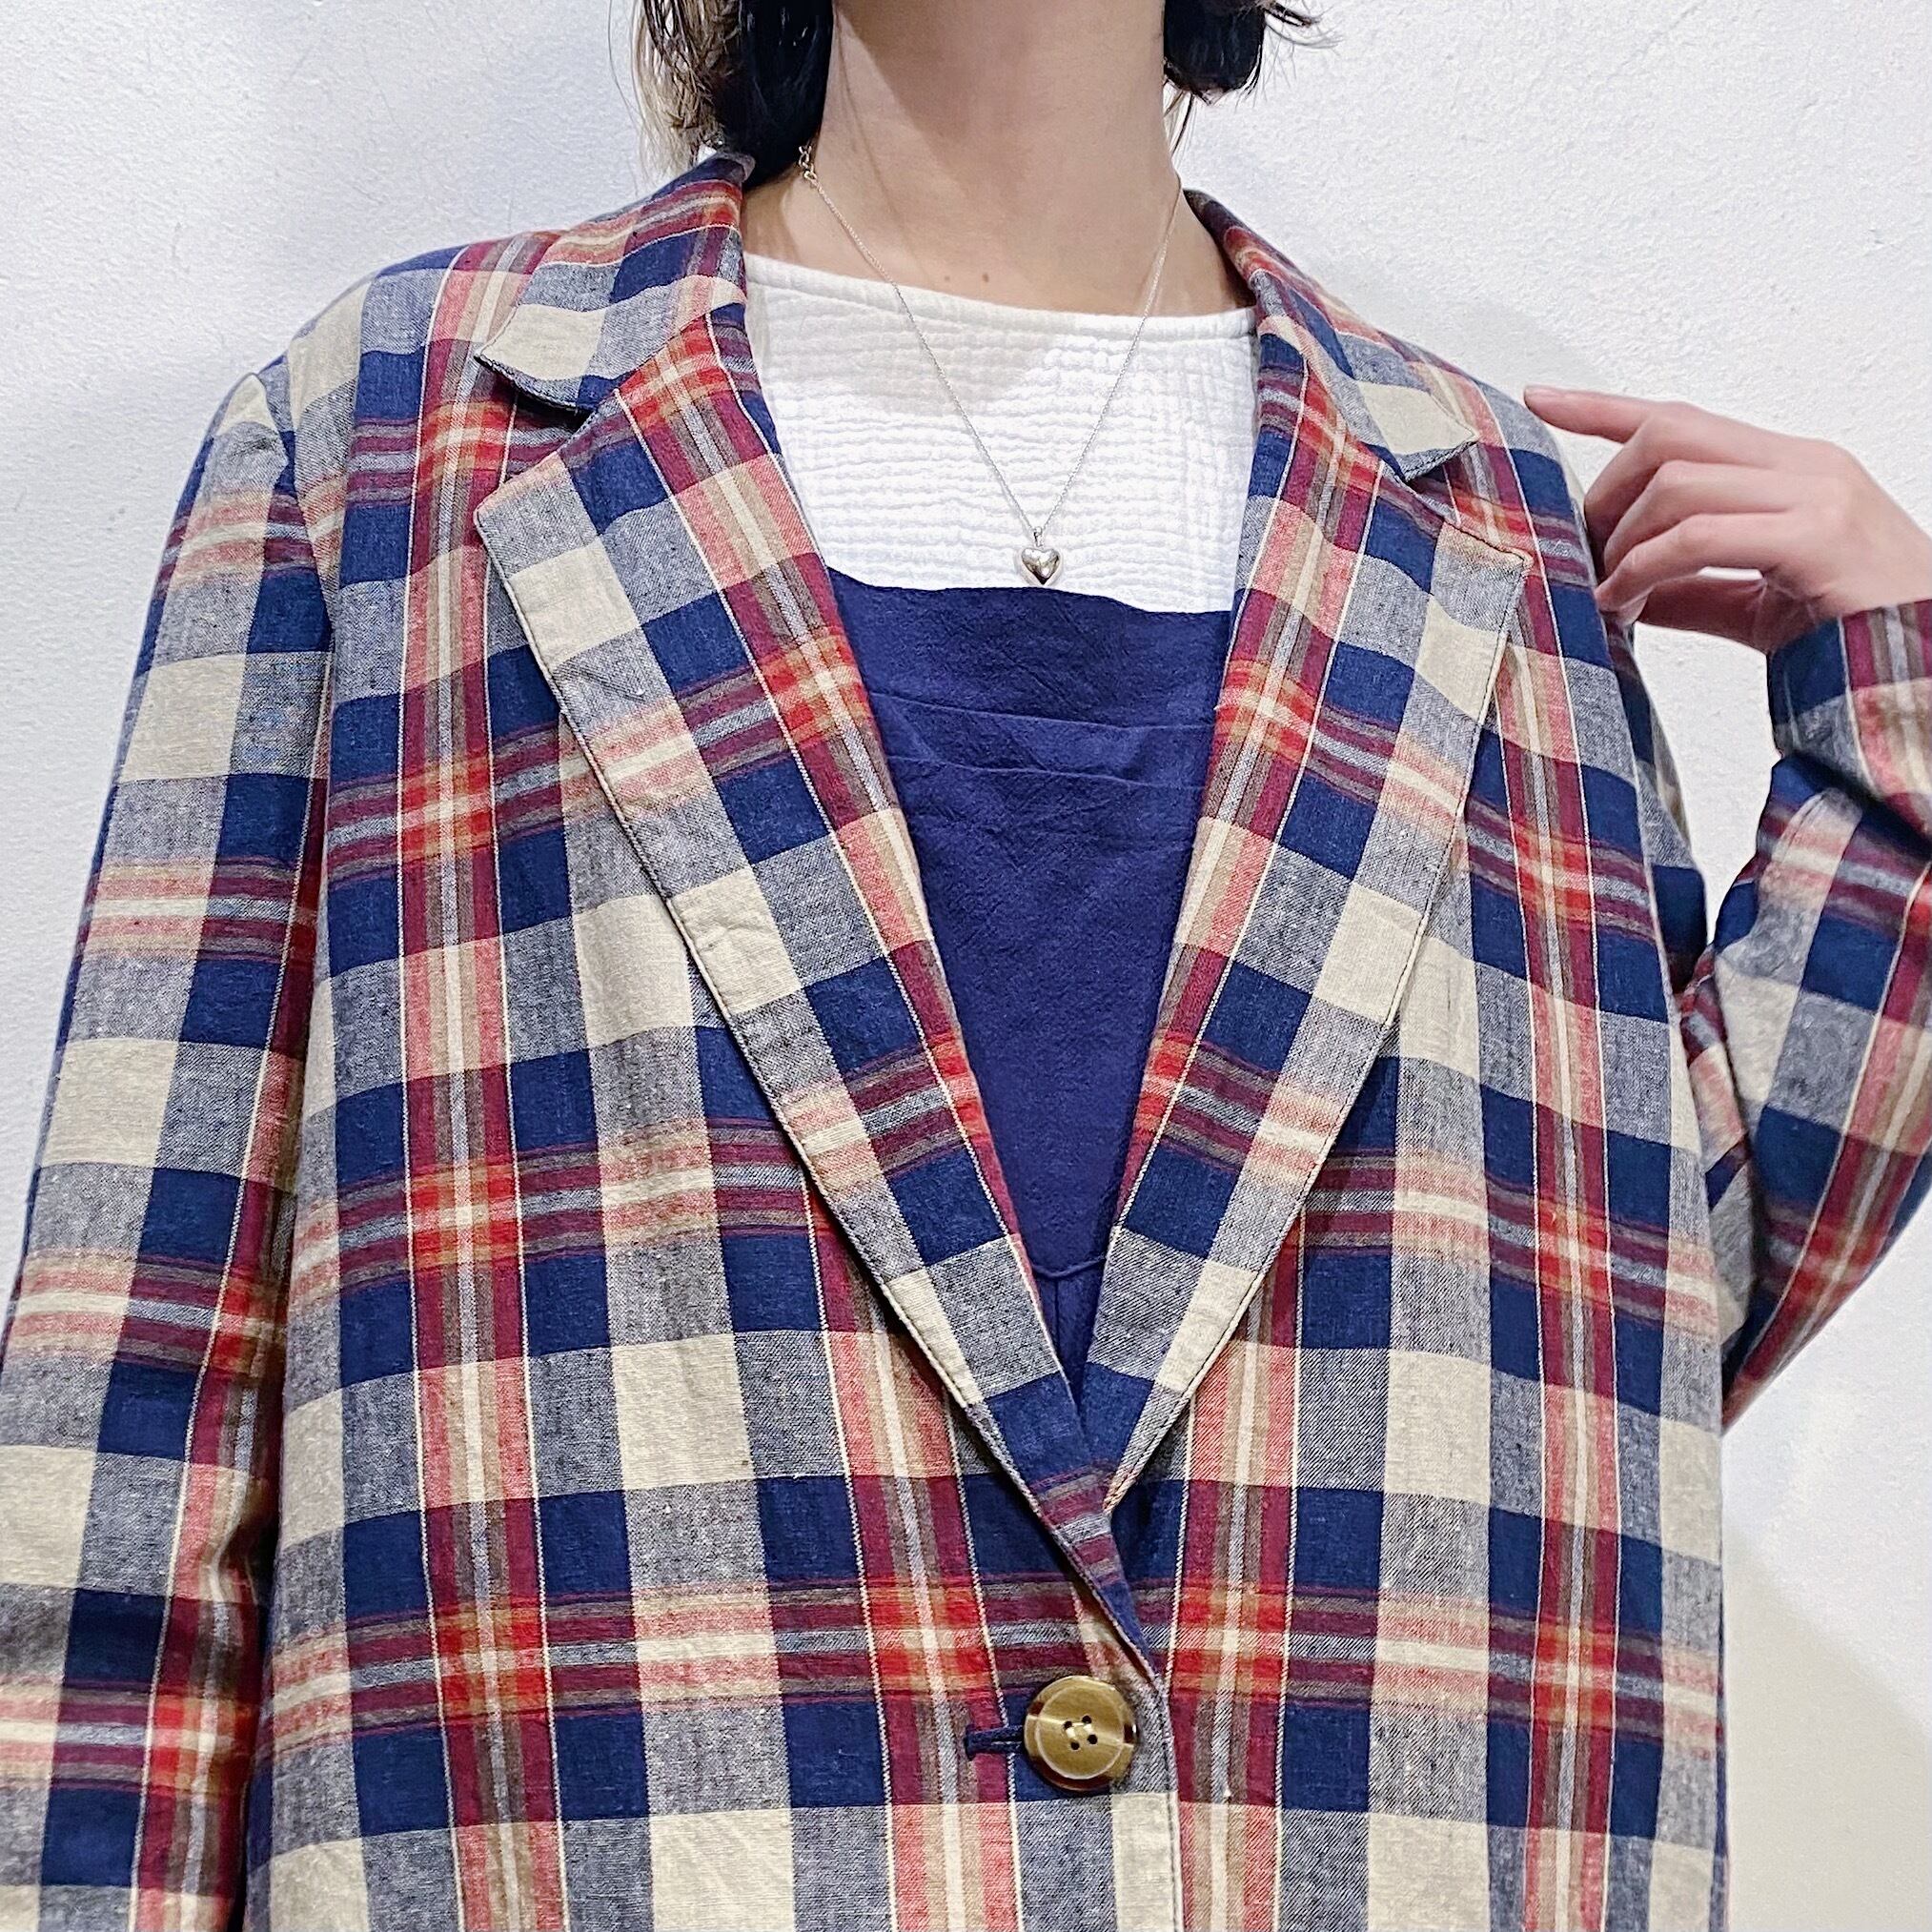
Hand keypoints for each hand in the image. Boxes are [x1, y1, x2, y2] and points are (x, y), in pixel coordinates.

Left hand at [1521, 385, 1931, 652]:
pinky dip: (1646, 569)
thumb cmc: (1849, 632)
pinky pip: (1700, 535)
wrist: (1927, 666)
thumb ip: (1687, 590)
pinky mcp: (1816, 536)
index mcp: (1788, 469)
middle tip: (1588, 552)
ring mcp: (1814, 493)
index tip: (1542, 399)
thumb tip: (1616, 588)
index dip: (1603, 408)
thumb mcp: (1751, 606)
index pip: (1681, 418)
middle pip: (1668, 435)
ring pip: (1677, 482)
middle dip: (1608, 491)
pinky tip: (1626, 605)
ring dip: (1624, 541)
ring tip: (1610, 594)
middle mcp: (1803, 465)